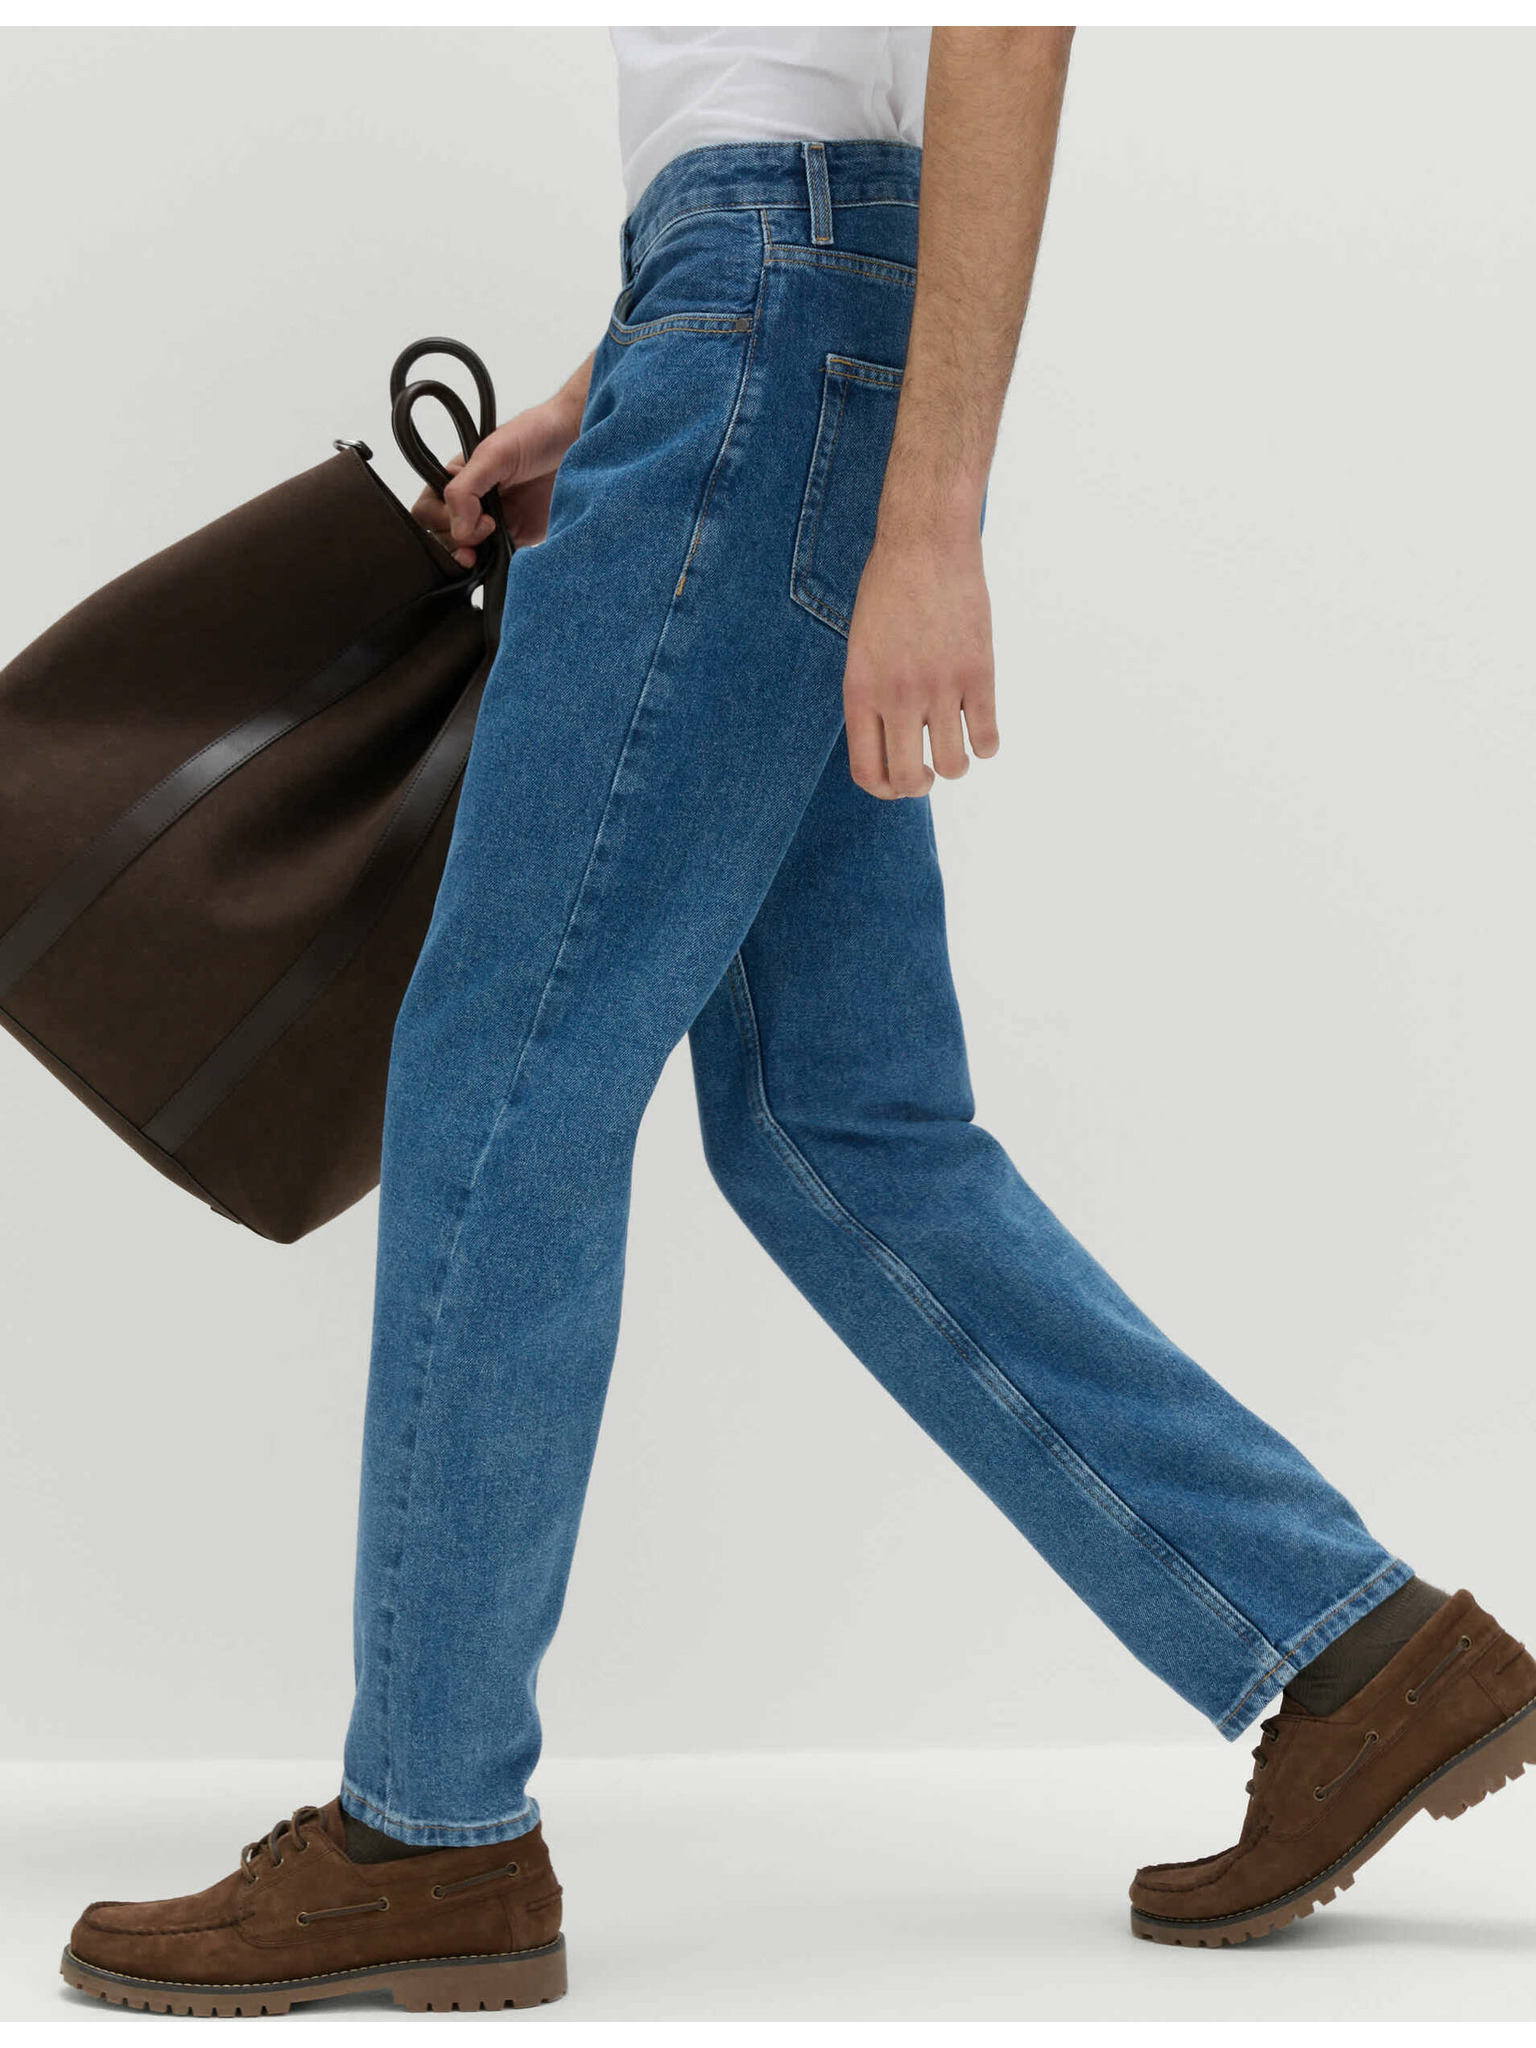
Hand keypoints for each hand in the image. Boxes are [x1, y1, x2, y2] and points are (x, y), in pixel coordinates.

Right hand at [411, 376, 587, 564]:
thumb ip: (465, 490)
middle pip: (444, 538)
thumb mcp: (493, 454)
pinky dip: (497, 565)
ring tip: (496, 543)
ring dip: (476, 557)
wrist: (578, 442)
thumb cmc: (535, 434)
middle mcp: (471, 503)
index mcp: (456, 480)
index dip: (443, 521)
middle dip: (459, 541)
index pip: (427, 512)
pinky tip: (506, 557)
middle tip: (489, 529)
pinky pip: (497, 562)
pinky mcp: (517, 540)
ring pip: (468, 554)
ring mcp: (493, 524)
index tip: (474, 516)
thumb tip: (459, 532)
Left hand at [842, 527, 998, 798]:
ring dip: (956, 766)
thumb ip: (872, 698)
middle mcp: (898, 696)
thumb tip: (892, 745)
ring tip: (956, 748)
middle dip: (921, 785)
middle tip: (930, 770)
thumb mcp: (861, 649)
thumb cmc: (888, 592)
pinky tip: (981, 729)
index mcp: (861, 692)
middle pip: (911, 779)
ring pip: (954, 765)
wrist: (925, 543)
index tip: (899, 781)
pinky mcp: (978, 673)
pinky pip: (986, 737)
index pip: (868, 772)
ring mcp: (940, 686)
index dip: (886, 789)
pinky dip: (986, 745)